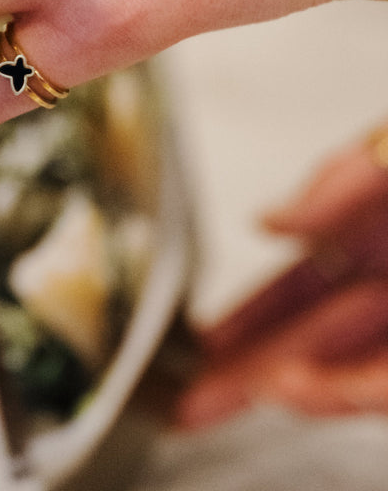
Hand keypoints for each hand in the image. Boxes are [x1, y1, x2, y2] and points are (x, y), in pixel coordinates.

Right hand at [176, 128, 387, 427]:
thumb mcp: (386, 156)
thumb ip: (333, 185)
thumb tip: (266, 224)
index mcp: (368, 236)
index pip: (294, 292)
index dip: (246, 319)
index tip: (203, 344)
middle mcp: (380, 283)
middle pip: (304, 341)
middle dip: (245, 374)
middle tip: (191, 404)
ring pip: (341, 366)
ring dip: (295, 383)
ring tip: (256, 392)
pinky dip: (346, 390)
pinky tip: (301, 389)